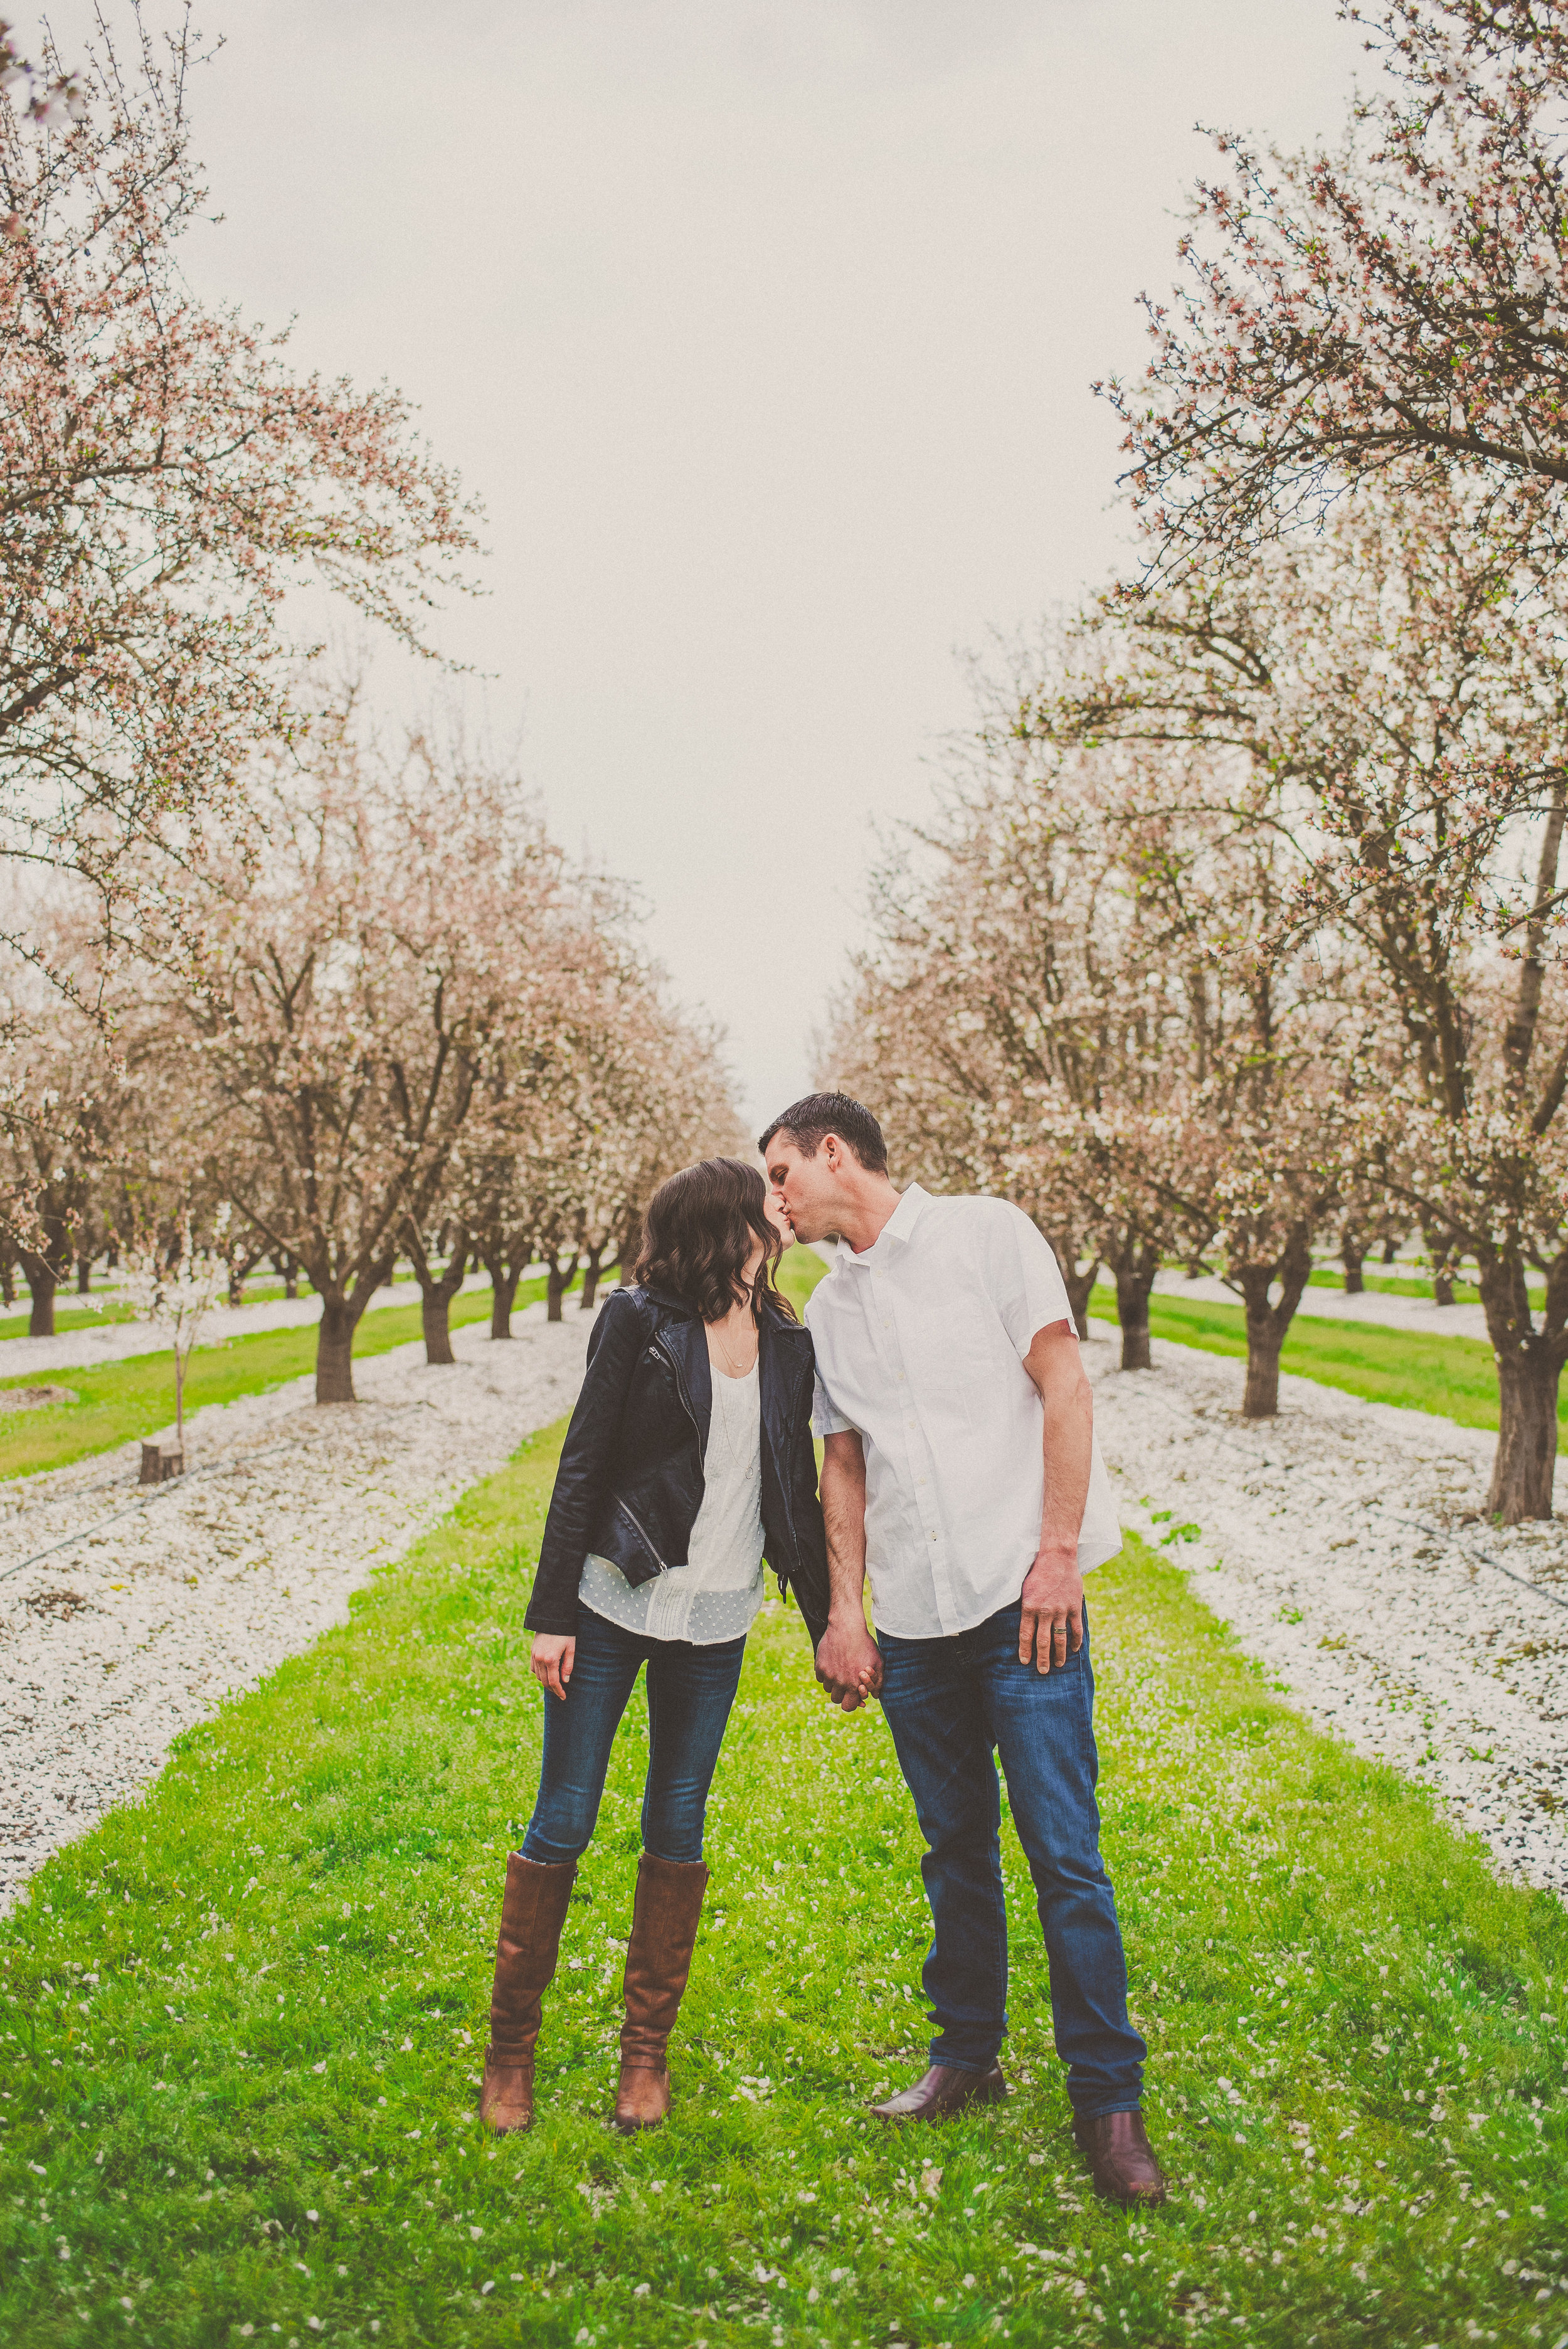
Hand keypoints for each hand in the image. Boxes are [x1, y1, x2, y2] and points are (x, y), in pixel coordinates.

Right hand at [531, 1633, 575, 1699]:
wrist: (553, 1617)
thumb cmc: (566, 1632)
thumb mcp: (571, 1648)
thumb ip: (568, 1666)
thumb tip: (565, 1681)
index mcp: (551, 1659)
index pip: (554, 1682)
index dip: (559, 1691)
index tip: (564, 1697)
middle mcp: (540, 1659)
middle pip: (545, 1681)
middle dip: (553, 1689)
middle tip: (561, 1693)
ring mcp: (534, 1655)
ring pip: (538, 1676)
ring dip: (546, 1682)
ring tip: (555, 1684)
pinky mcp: (532, 1651)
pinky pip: (534, 1668)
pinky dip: (539, 1674)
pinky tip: (547, 1674)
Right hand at [815, 1613, 881, 1711]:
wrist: (847, 1627)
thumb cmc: (865, 1644)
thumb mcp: (877, 1662)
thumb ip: (878, 1682)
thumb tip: (875, 1696)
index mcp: (854, 1685)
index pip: (848, 1706)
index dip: (851, 1703)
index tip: (851, 1696)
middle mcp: (840, 1682)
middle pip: (836, 1699)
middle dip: (841, 1694)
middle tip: (845, 1683)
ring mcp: (828, 1674)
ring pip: (828, 1688)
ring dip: (833, 1684)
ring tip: (840, 1671)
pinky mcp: (819, 1665)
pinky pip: (820, 1678)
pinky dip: (825, 1674)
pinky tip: (833, 1664)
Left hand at [1018, 1549, 1082, 1674]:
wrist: (1057, 1558)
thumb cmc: (1038, 1572)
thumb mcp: (1025, 1590)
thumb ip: (1026, 1608)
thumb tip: (1025, 1626)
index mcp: (1029, 1607)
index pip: (1025, 1635)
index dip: (1025, 1650)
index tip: (1025, 1662)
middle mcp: (1045, 1611)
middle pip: (1043, 1642)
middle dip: (1042, 1659)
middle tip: (1042, 1671)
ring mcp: (1061, 1610)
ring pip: (1060, 1639)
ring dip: (1059, 1655)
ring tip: (1058, 1665)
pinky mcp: (1074, 1607)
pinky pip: (1076, 1629)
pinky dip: (1076, 1641)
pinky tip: (1074, 1649)